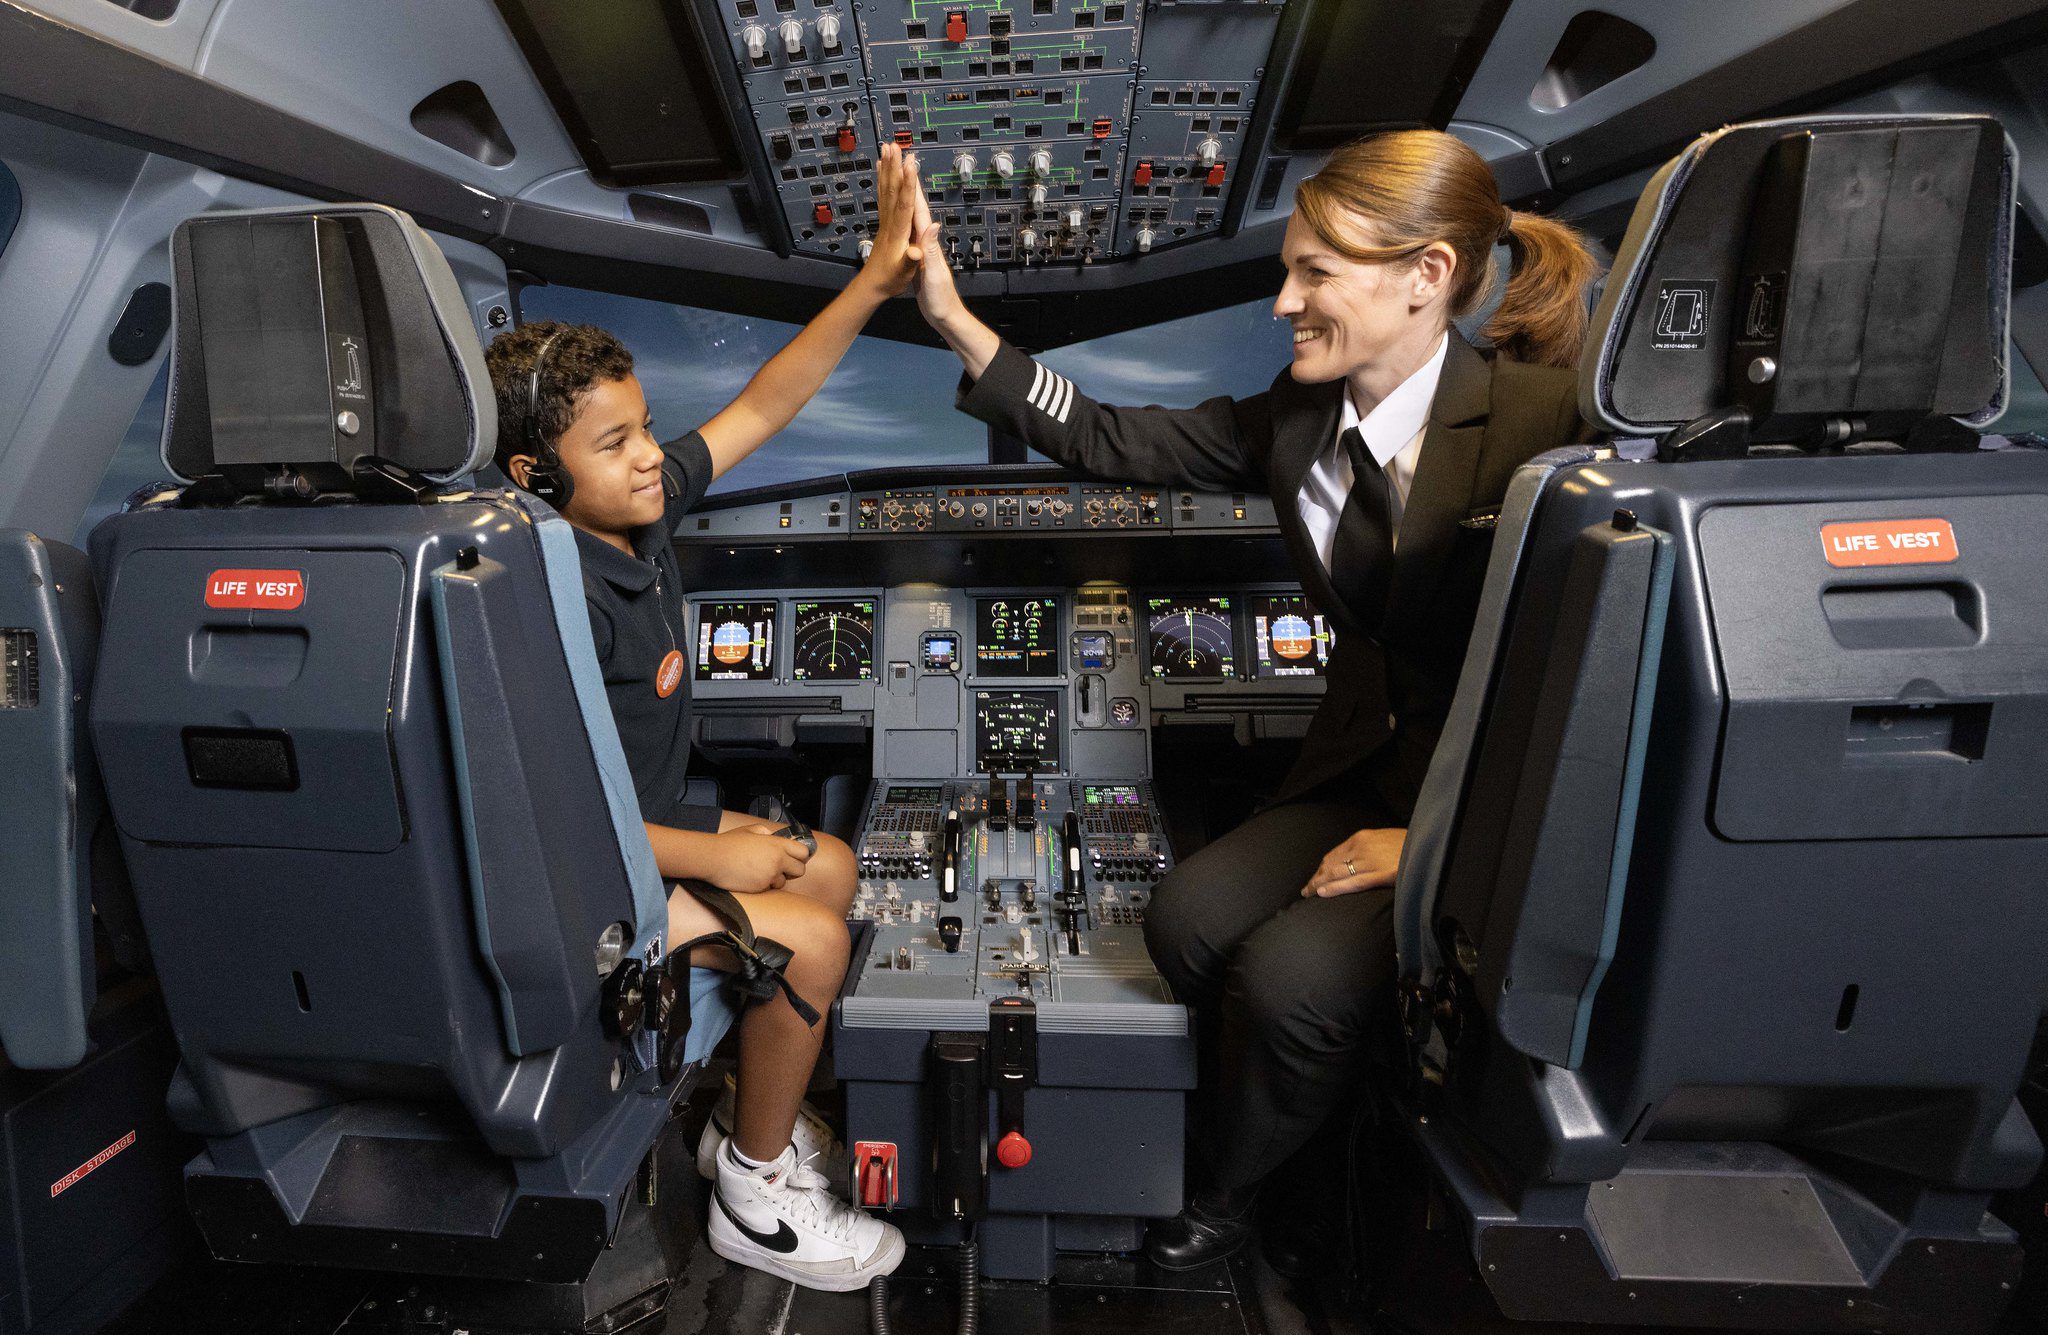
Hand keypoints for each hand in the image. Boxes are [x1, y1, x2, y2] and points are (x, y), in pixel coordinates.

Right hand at [707, 825, 811, 893]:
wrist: (713, 858)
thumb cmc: (729, 843)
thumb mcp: (750, 830)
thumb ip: (766, 833)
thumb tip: (773, 837)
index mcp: (776, 844)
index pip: (804, 852)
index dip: (801, 856)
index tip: (796, 857)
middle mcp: (777, 860)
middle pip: (800, 870)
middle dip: (792, 870)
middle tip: (781, 868)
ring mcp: (770, 875)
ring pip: (783, 882)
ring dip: (776, 879)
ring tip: (760, 872)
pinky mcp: (761, 887)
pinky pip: (769, 888)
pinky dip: (763, 885)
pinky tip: (751, 877)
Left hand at [856, 144, 925, 297]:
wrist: (872, 285)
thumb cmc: (889, 280)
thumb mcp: (904, 273)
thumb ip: (911, 261)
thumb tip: (918, 251)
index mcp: (898, 232)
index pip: (904, 202)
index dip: (908, 182)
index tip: (910, 162)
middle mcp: (890, 222)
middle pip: (892, 189)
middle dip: (894, 166)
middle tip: (894, 145)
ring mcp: (886, 221)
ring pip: (886, 189)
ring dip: (887, 168)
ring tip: (887, 149)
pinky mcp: (884, 223)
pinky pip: (883, 196)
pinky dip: (883, 180)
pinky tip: (881, 170)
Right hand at [908, 163, 966, 328]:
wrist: (944, 315)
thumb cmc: (941, 299)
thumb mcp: (933, 275)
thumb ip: (931, 251)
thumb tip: (932, 225)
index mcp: (928, 242)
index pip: (918, 210)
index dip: (912, 187)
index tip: (906, 165)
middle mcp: (925, 240)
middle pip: (914, 206)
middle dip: (906, 182)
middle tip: (899, 159)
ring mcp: (920, 246)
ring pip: (908, 214)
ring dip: (902, 194)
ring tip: (895, 176)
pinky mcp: (914, 254)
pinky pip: (904, 229)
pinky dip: (899, 216)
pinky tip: (895, 212)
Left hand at [1302, 827, 1406, 897]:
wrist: (1430, 843)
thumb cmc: (1410, 843)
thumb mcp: (1385, 838)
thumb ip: (1370, 847)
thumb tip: (1357, 859)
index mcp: (1362, 837)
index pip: (1334, 855)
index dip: (1322, 868)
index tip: (1316, 876)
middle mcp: (1361, 848)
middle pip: (1331, 865)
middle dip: (1317, 877)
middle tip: (1306, 889)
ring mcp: (1370, 861)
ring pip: (1337, 875)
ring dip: (1319, 885)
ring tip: (1309, 894)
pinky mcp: (1381, 875)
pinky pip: (1352, 883)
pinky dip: (1335, 888)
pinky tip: (1322, 893)